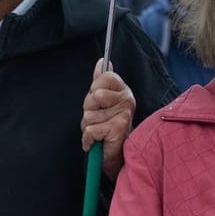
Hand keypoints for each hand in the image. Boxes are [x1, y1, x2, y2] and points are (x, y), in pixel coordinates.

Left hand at [81, 60, 135, 179]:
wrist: (115, 154)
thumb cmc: (107, 125)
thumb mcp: (101, 100)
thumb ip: (100, 80)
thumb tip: (102, 61)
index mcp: (123, 90)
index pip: (104, 77)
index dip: (94, 90)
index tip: (97, 101)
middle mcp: (127, 100)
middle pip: (94, 96)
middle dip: (88, 110)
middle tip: (97, 118)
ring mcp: (124, 114)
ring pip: (89, 114)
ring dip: (88, 126)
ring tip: (98, 131)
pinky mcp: (118, 129)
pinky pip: (90, 129)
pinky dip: (88, 138)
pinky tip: (97, 141)